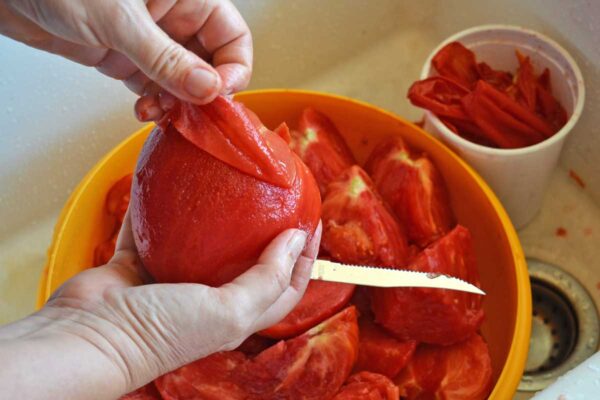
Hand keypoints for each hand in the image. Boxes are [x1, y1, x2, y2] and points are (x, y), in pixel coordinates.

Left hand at [0, 0, 251, 120]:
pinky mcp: (126, 58)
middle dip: (203, 92)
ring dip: (178, 104)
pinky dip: (155, 104)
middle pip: (212, 62)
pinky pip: (155, 87)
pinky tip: (146, 110)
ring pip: (183, 81)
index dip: (233, 67)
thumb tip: (207, 89)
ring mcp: (150, 40)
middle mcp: (172, 18)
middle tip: (193, 113)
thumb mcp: (120, 20)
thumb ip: (166, 59)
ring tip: (163, 113)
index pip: (232, 35)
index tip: (217, 93)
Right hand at [0, 213, 320, 398]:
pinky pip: (154, 226)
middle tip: (277, 196)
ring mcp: (172, 277)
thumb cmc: (161, 332)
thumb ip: (266, 277)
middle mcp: (207, 297)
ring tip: (234, 183)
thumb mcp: (227, 311)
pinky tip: (175, 180)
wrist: (89, 336)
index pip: (283, 286)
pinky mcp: (139, 260)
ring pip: (203, 240)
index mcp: (234, 315)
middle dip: (268, 232)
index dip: (304, 259)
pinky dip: (163, 205)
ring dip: (218, 215)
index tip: (312, 223)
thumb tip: (296, 238)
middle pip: (249, 261)